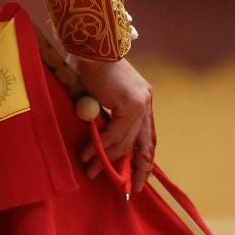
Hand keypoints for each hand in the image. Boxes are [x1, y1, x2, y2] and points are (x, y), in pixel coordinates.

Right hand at [71, 54, 154, 192]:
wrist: (90, 45)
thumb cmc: (87, 65)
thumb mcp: (99, 95)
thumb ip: (103, 115)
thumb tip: (96, 140)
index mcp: (141, 99)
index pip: (146, 135)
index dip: (142, 158)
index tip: (139, 176)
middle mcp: (145, 102)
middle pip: (142, 144)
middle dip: (135, 168)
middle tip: (129, 189)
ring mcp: (140, 103)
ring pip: (125, 141)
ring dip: (105, 158)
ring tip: (91, 171)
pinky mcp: (131, 104)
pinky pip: (115, 134)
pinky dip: (100, 147)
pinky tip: (88, 155)